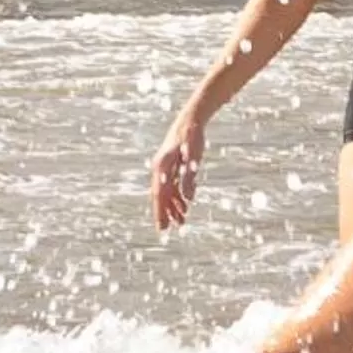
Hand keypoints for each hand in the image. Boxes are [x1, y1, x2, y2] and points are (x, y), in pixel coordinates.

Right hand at [150, 116, 205, 231]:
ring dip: (173, 207)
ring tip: (181, 223)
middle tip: (166, 230)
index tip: (161, 226)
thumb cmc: (191, 138)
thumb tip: (188, 199)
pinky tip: (185, 207)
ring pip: (167, 193)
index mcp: (161, 166)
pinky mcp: (172, 167)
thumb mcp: (192, 157)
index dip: (160, 211)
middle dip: (163, 213)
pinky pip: (173, 186)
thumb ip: (189, 178)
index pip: (159, 194)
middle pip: (160, 196)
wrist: (190, 122)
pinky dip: (178, 197)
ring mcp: (165, 168)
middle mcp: (160, 169)